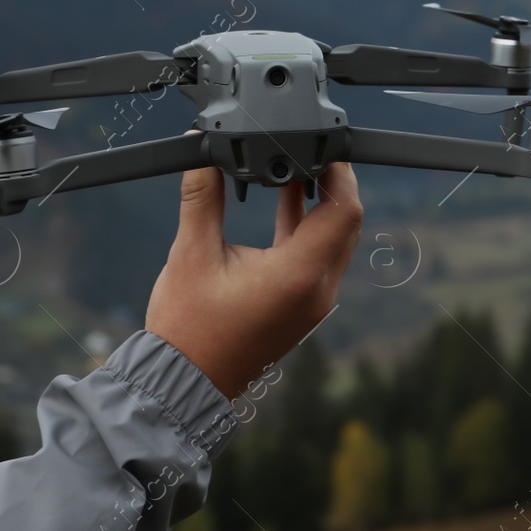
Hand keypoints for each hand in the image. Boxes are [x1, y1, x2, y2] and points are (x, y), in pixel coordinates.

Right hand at [145, 154, 362, 397]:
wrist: (184, 383)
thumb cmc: (187, 329)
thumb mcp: (190, 254)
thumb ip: (201, 198)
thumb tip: (204, 155)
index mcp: (298, 275)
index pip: (344, 210)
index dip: (340, 173)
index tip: (325, 147)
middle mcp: (318, 289)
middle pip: (345, 222)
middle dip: (332, 182)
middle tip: (310, 150)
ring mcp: (314, 300)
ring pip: (333, 238)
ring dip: (318, 202)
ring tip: (294, 165)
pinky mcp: (302, 304)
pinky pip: (317, 255)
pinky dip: (305, 226)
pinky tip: (284, 197)